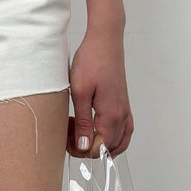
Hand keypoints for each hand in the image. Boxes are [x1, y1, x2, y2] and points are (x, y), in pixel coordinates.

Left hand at [67, 15, 133, 156]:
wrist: (105, 41)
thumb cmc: (91, 61)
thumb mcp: (79, 92)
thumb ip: (82, 122)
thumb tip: (84, 146)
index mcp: (110, 115)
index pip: (98, 149)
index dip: (80, 149)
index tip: (66, 138)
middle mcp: (121, 116)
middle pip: (107, 148)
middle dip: (87, 147)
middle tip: (70, 133)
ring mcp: (124, 110)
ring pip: (118, 142)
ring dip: (100, 144)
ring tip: (81, 133)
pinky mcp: (123, 104)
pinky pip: (124, 130)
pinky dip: (113, 137)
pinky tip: (98, 131)